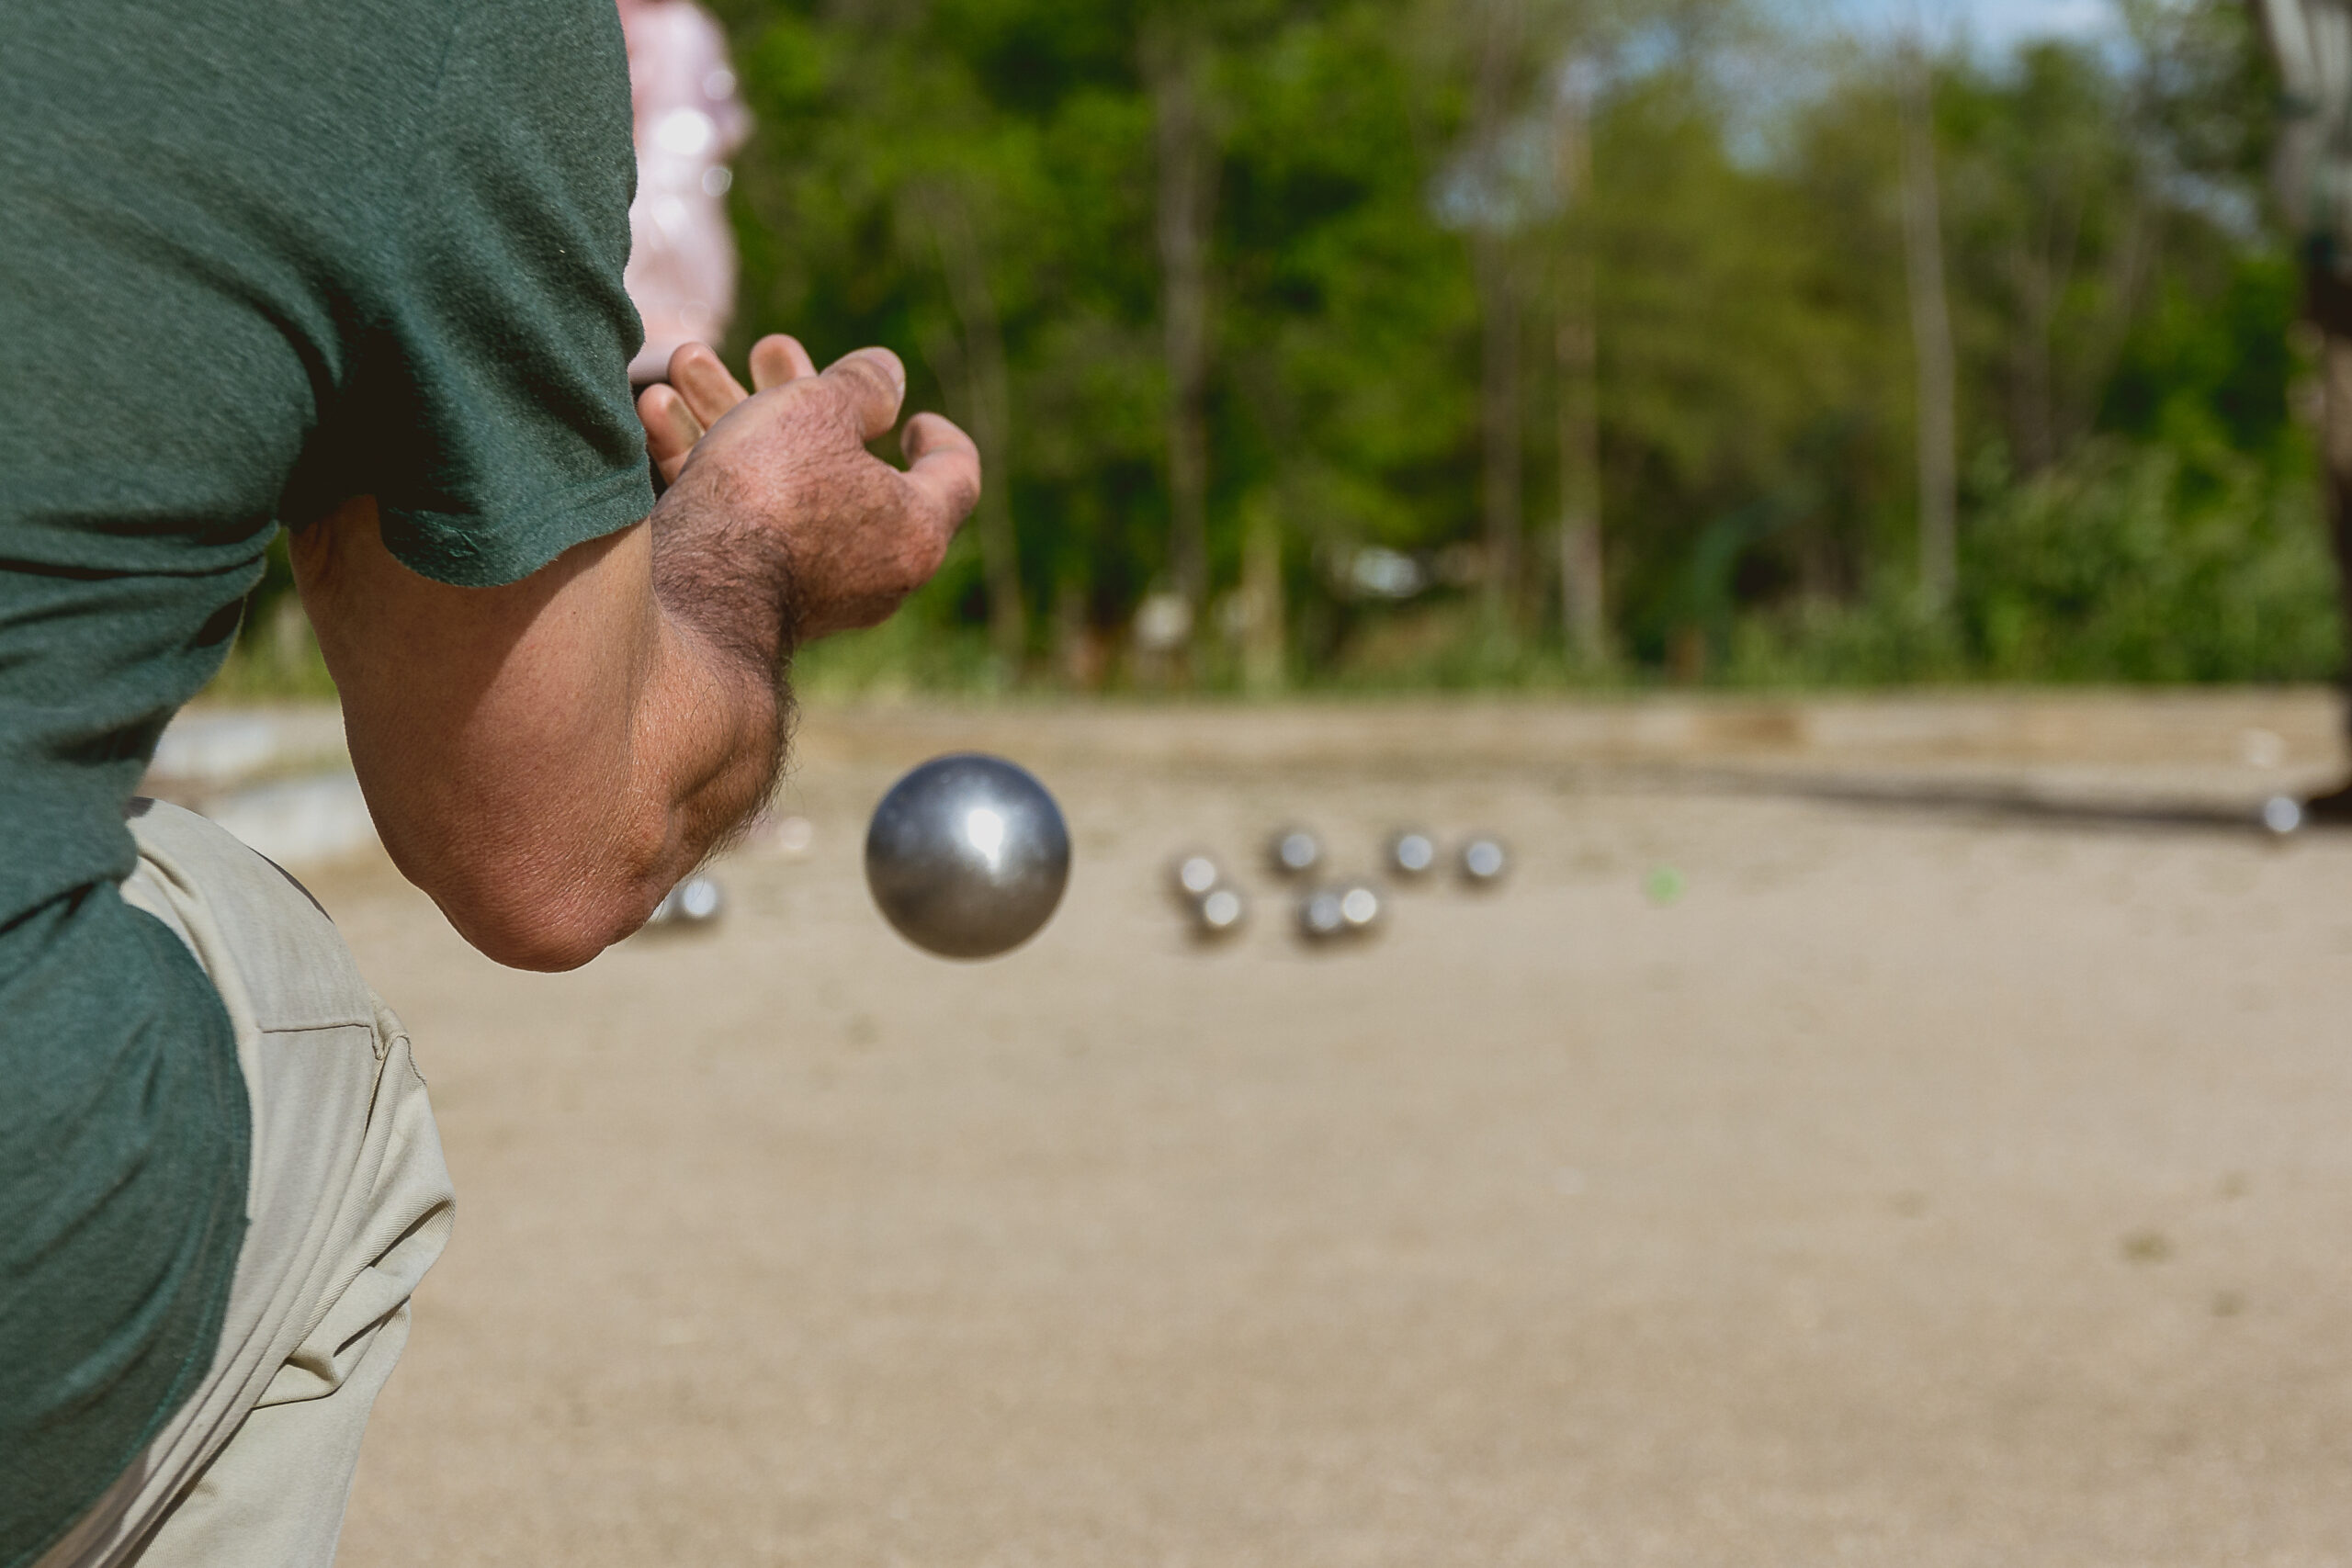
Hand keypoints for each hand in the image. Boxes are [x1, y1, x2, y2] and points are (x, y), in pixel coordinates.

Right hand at [637, 336, 979, 641]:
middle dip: (797, 395)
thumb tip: (889, 376)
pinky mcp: (748, 595)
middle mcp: (874, 572)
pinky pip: (737, 518)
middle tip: (769, 350)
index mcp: (916, 530)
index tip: (915, 419)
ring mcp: (811, 590)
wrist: (690, 592)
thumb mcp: (819, 410)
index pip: (954, 476)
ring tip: (687, 361)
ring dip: (732, 416)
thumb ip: (861, 385)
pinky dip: (704, 464)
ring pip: (779, 484)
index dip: (940, 438)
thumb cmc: (772, 493)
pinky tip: (656, 412)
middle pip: (847, 466)